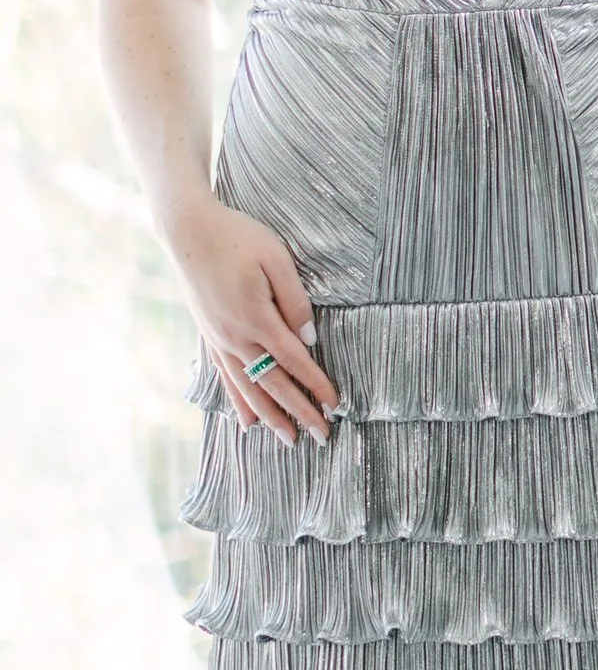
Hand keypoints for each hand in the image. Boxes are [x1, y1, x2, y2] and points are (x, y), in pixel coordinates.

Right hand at [168, 201, 336, 443]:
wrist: (188, 230)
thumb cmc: (238, 237)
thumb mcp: (276, 259)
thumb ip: (294, 300)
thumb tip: (310, 339)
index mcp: (256, 317)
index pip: (294, 361)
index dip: (316, 385)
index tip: (337, 405)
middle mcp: (235, 336)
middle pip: (272, 384)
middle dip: (299, 412)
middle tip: (322, 437)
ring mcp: (219, 339)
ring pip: (248, 388)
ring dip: (270, 417)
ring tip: (289, 440)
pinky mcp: (209, 336)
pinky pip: (226, 378)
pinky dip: (238, 402)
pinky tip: (246, 422)